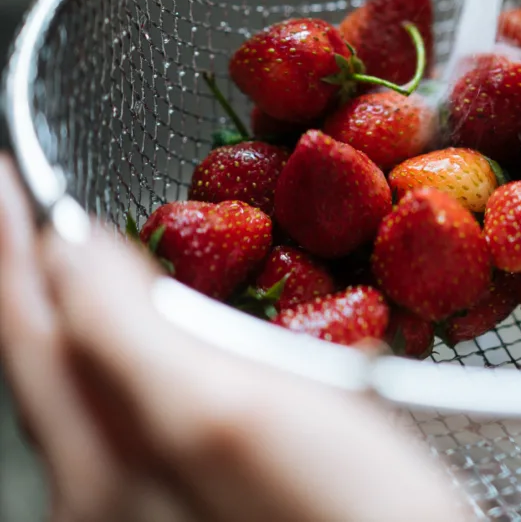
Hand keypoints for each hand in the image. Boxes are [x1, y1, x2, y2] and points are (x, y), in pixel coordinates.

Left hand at [0, 158, 468, 521]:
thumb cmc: (345, 521)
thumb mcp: (231, 417)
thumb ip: (134, 339)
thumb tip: (69, 254)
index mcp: (102, 460)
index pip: (33, 326)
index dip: (8, 244)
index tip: (1, 174)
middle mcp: (102, 494)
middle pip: (46, 361)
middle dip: (31, 277)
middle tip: (20, 203)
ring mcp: (144, 511)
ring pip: (91, 391)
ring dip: (82, 314)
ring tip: (75, 255)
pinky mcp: (196, 510)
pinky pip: (142, 420)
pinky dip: (137, 358)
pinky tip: (166, 340)